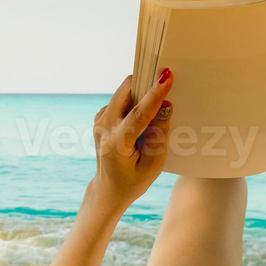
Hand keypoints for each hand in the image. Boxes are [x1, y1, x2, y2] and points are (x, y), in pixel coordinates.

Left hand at [89, 69, 173, 214]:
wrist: (108, 189)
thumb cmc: (133, 180)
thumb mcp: (154, 164)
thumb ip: (160, 134)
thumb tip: (165, 105)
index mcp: (116, 143)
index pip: (139, 113)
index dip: (155, 93)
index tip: (167, 76)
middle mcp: (103, 128)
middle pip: (126, 91)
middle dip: (146, 83)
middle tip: (165, 81)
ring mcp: (99, 121)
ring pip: (123, 92)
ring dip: (140, 94)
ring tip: (154, 108)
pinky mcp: (100, 117)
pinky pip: (120, 100)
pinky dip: (133, 102)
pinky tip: (142, 119)